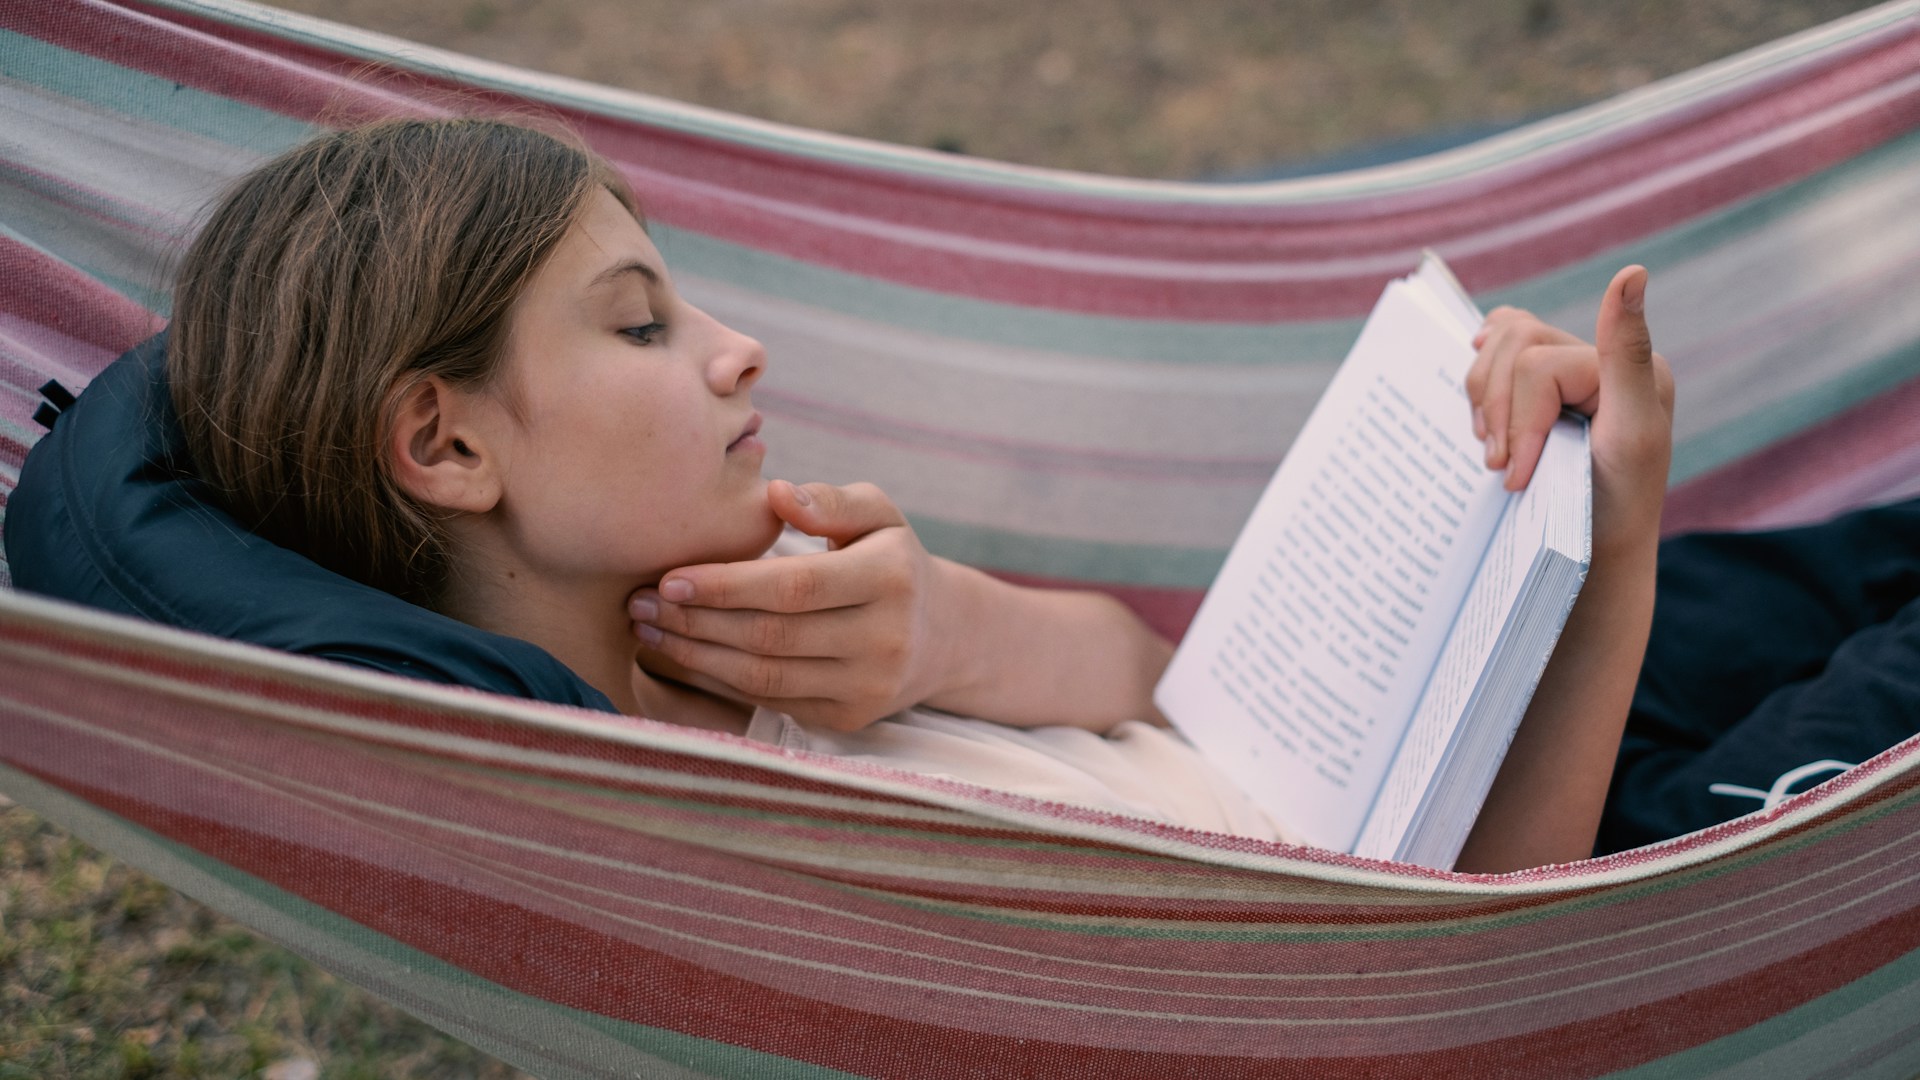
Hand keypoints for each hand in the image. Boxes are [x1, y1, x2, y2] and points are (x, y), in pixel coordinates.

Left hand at [628, 480, 959, 731]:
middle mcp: (886, 638)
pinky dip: (718, 679)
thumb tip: (777, 493)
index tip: (669, 577)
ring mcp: (868, 686)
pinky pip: (770, 701)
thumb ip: (831, 500)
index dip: (727, 585)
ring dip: (696, 655)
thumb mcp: (879, 513)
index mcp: (891, 577)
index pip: (796, 586)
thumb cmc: (889, 557)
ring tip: (649, 630)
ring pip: (765, 676)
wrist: (940, 635)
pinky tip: (683, 655)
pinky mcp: (848, 718)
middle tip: (638, 603)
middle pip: (772, 635)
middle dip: (697, 620)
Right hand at [1464, 266, 1674, 555]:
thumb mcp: (1631, 434)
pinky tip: (1488, 418)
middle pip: (1513, 343)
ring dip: (1484, 405)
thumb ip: (1626, 353)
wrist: (1591, 560)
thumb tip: (1632, 270)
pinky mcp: (1540, 390)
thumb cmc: (1612, 510)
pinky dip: (1481, 384)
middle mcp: (1602, 359)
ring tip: (1496, 456)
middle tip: (1501, 467)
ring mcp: (1567, 372)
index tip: (1515, 476)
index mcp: (1630, 364)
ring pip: (1496, 348)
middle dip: (1496, 409)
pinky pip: (1494, 352)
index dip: (1518, 420)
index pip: (1536, 363)